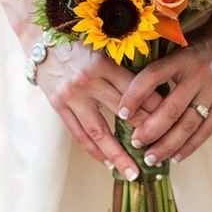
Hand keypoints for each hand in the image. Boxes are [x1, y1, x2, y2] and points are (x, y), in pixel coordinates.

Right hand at [36, 40, 161, 180]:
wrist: (40, 39)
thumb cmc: (78, 40)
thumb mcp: (103, 47)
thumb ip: (122, 67)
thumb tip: (151, 89)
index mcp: (103, 64)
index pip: (135, 90)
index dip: (154, 106)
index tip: (171, 119)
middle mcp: (88, 82)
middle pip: (121, 113)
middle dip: (143, 133)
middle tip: (161, 151)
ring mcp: (71, 96)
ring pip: (98, 131)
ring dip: (117, 154)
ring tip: (132, 172)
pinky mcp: (58, 106)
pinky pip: (78, 134)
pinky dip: (94, 150)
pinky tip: (107, 163)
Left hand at [118, 18, 211, 165]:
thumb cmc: (201, 41)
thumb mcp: (179, 43)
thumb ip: (159, 63)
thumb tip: (127, 84)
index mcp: (182, 57)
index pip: (153, 76)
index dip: (134, 95)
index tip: (120, 112)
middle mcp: (199, 74)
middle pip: (171, 109)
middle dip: (150, 130)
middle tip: (135, 143)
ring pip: (188, 125)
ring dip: (168, 145)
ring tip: (151, 157)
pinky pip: (207, 130)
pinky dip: (190, 146)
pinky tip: (176, 156)